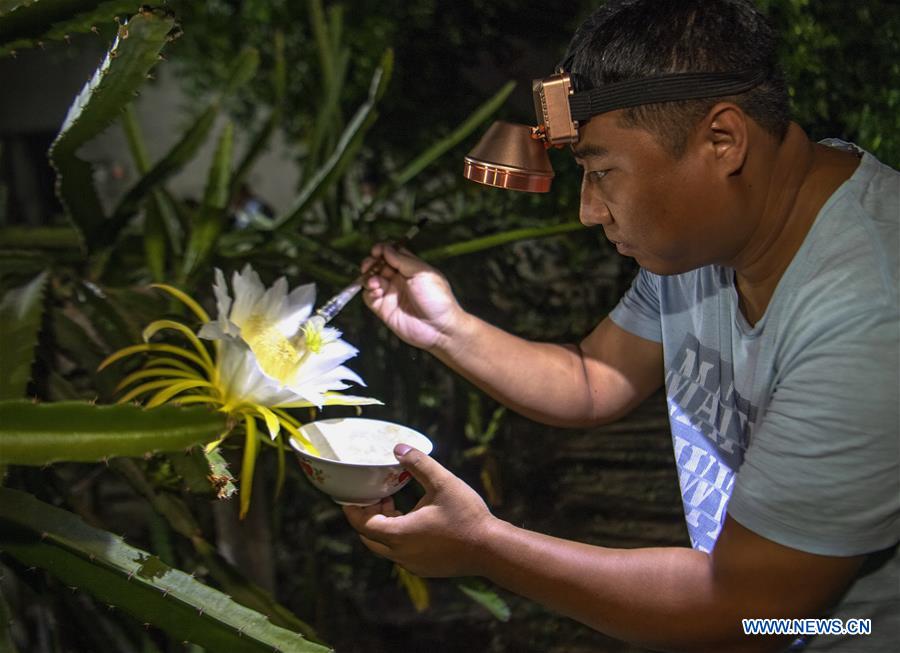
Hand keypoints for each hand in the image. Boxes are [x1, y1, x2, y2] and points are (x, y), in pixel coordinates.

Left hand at [343, 444, 494, 577]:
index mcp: (399, 534)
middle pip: (370, 537)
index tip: (352, 493)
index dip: (354, 508)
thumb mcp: (443, 483)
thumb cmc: (467, 516)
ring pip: (385, 546)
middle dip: (368, 515)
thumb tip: (398, 447)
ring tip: (394, 502)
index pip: (362, 524)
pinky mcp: (424, 568)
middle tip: (376, 494)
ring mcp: (412, 564)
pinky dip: (398, 536)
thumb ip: (419, 464)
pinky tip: (414, 519)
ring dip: (384, 525)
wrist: (491, 549)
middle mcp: (401, 554)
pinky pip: (401, 553)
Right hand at [361, 244, 465, 351]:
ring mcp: (391, 294)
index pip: (392, 254)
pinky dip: (369, 291)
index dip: (383, 250)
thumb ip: (402, 260)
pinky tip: (376, 291)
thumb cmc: (437, 298)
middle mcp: (399, 280)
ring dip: (369, 276)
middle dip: (372, 262)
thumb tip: (386, 249)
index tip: (377, 250)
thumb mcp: (421, 272)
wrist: (438, 327)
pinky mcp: (383, 309)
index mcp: (411, 268)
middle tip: (371, 263)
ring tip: (374, 281)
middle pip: (379, 265)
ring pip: (371, 279)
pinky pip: (369, 296)